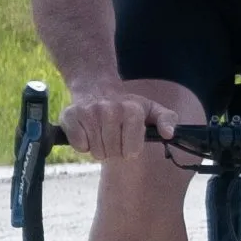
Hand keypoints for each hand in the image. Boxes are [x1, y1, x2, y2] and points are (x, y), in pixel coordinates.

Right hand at [60, 85, 177, 160]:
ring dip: (98, 147)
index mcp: (132, 110)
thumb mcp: (151, 109)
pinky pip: (79, 146)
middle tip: (112, 135)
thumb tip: (169, 133)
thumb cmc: (126, 104)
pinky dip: (82, 144)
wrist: (96, 86)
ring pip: (95, 152)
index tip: (128, 138)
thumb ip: (167, 119)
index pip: (132, 151)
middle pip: (112, 153)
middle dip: (113, 149)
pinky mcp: (70, 116)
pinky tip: (87, 130)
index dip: (130, 149)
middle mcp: (110, 110)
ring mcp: (89, 113)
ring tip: (100, 132)